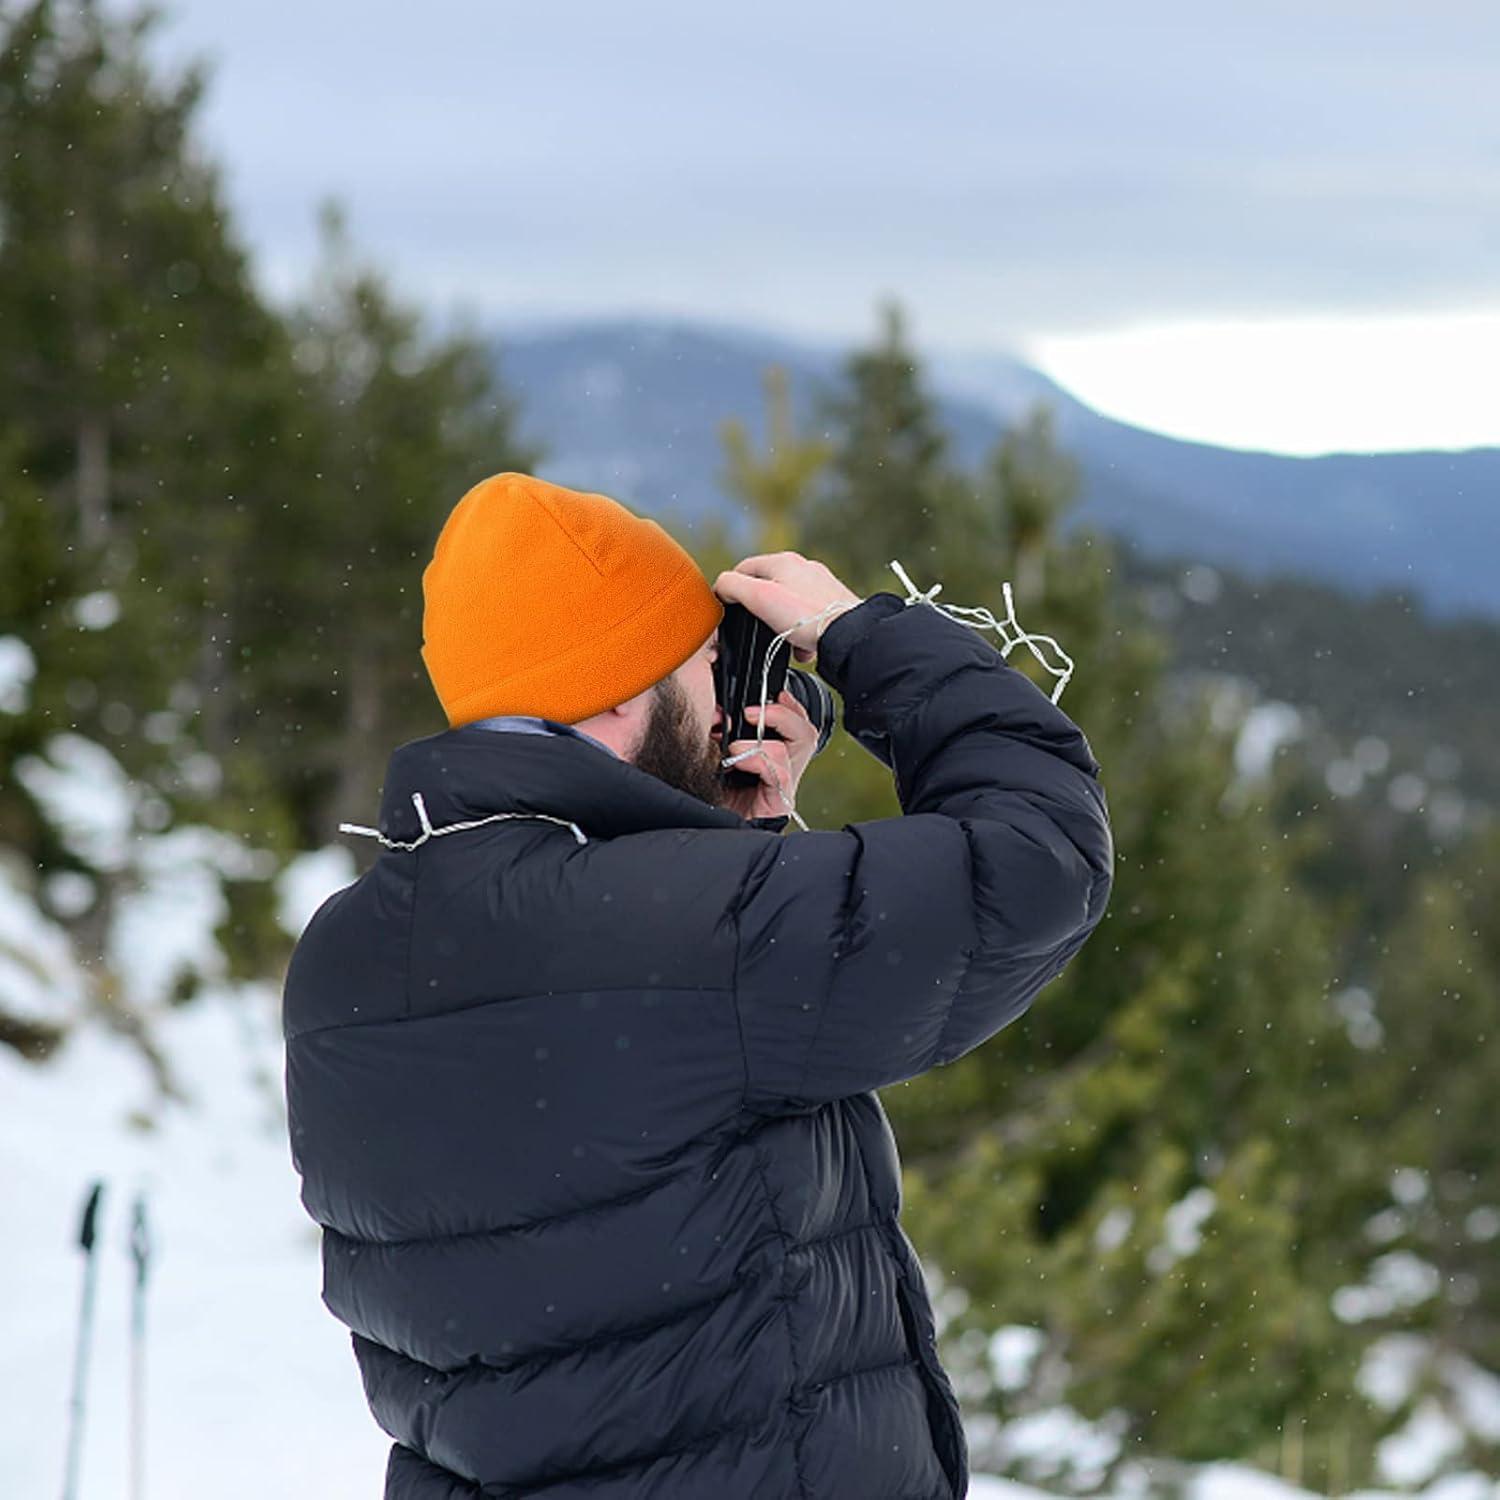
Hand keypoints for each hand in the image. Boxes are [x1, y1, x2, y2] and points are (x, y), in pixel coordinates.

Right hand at [712, 551, 860, 664]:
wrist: (848, 634)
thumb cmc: (806, 616)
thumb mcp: (760, 598)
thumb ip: (733, 587)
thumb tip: (721, 586)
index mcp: (783, 560)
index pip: (743, 568)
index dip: (731, 590)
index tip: (729, 610)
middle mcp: (803, 568)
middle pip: (766, 588)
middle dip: (760, 612)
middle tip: (758, 630)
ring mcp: (819, 585)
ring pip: (787, 605)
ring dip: (780, 625)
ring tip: (782, 642)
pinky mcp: (832, 604)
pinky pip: (806, 618)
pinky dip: (799, 633)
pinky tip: (801, 647)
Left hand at [718, 689, 819, 820]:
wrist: (704, 829)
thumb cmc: (708, 793)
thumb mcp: (714, 753)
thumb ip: (719, 731)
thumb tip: (717, 712)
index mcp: (769, 757)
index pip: (795, 724)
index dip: (788, 706)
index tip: (773, 694)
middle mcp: (782, 769)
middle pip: (805, 731)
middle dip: (784, 714)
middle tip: (751, 712)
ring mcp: (783, 785)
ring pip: (800, 745)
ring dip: (766, 735)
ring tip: (735, 744)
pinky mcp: (779, 801)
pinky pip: (780, 771)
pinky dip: (758, 759)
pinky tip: (737, 760)